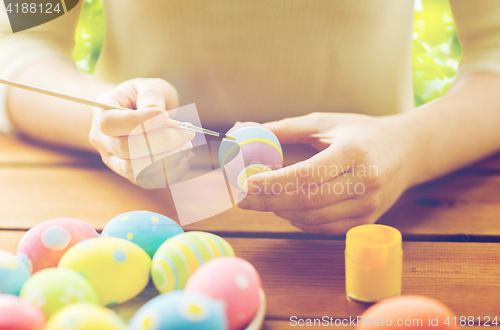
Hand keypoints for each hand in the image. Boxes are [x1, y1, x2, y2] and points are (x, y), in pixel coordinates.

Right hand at [89, 78, 195, 187]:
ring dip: (167, 160)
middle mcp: (103, 141)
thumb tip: (155, 110)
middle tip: (187, 132)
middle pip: (125, 149)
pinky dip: (170, 172)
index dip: (138, 121)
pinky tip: (186, 157)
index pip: (111, 123)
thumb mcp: (148, 86)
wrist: (142, 113)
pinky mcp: (131, 175)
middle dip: (161, 141)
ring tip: (187, 145)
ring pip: (136, 170)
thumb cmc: (145, 96)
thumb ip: (150, 94)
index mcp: (101, 113)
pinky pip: (148, 181)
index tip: (165, 115)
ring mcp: (115, 161)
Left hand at [237, 112, 418, 234]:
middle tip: (241, 198)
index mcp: (355, 152)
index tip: (245, 182)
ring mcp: (368, 207)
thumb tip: (243, 131)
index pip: (307, 175)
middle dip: (268, 202)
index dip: (273, 182)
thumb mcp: (326, 122)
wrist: (407, 151)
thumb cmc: (362, 133)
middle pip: (307, 201)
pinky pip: (323, 228)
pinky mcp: (365, 221)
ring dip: (280, 212)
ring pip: (313, 219)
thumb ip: (286, 129)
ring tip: (261, 200)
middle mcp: (365, 183)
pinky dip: (298, 221)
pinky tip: (286, 208)